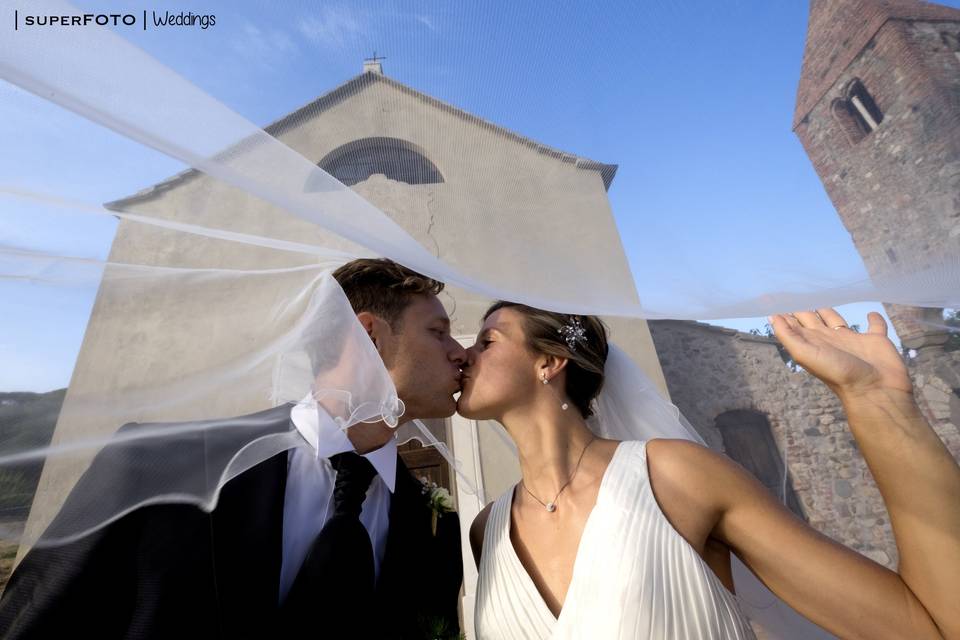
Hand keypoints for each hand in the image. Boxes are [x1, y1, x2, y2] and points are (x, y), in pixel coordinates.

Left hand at [768, 308, 912, 401]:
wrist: (873, 389)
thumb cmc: (838, 373)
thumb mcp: (805, 354)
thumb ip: (787, 336)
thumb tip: (771, 316)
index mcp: (812, 341)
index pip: (794, 323)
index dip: (785, 312)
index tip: (774, 296)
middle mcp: (830, 339)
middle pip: (813, 318)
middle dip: (804, 306)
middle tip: (795, 290)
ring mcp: (852, 339)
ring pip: (838, 320)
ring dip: (831, 310)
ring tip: (825, 295)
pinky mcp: (876, 339)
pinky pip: (875, 325)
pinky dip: (874, 319)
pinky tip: (871, 313)